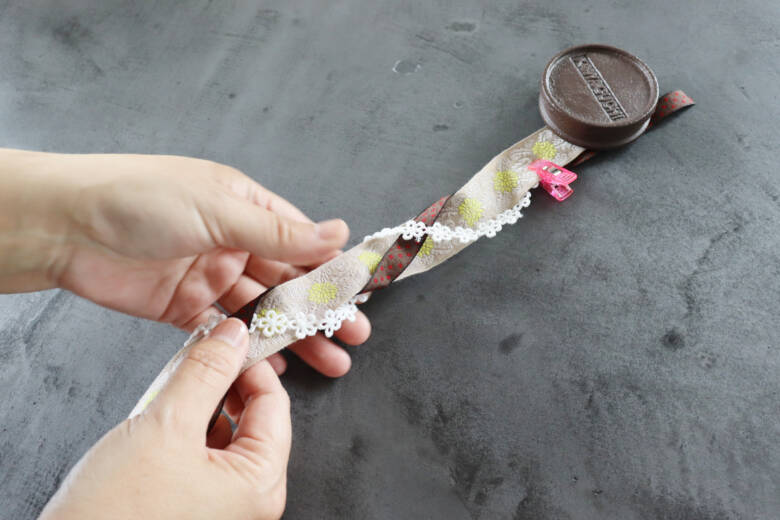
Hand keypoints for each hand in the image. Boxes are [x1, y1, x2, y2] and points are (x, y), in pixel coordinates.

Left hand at [0, 149, 369, 375]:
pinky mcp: (183, 307)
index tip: (360, 294)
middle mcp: (231, 242)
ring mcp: (209, 276)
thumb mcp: (218, 210)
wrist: (65, 227)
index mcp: (244, 207)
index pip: (301, 240)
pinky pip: (225, 332)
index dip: (332, 268)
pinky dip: (248, 349)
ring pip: (262, 311)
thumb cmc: (140, 199)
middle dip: (320, 310)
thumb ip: (278, 232)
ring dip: (292, 335)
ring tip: (327, 360)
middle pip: (287, 281)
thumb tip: (337, 232)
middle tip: (352, 336)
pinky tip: (274, 364)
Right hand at [40, 318, 290, 519]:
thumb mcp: (166, 425)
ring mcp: (223, 507)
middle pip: (253, 418)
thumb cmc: (115, 515)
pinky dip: (187, 431)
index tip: (228, 338)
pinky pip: (204, 457)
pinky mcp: (195, 508)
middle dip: (225, 383)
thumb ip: (205, 373)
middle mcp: (250, 500)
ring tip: (172, 389)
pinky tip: (160, 422)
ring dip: (203, 405)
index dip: (251, 364)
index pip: (274, 403)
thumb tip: (233, 337)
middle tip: (198, 356)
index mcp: (260, 484)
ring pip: (226, 435)